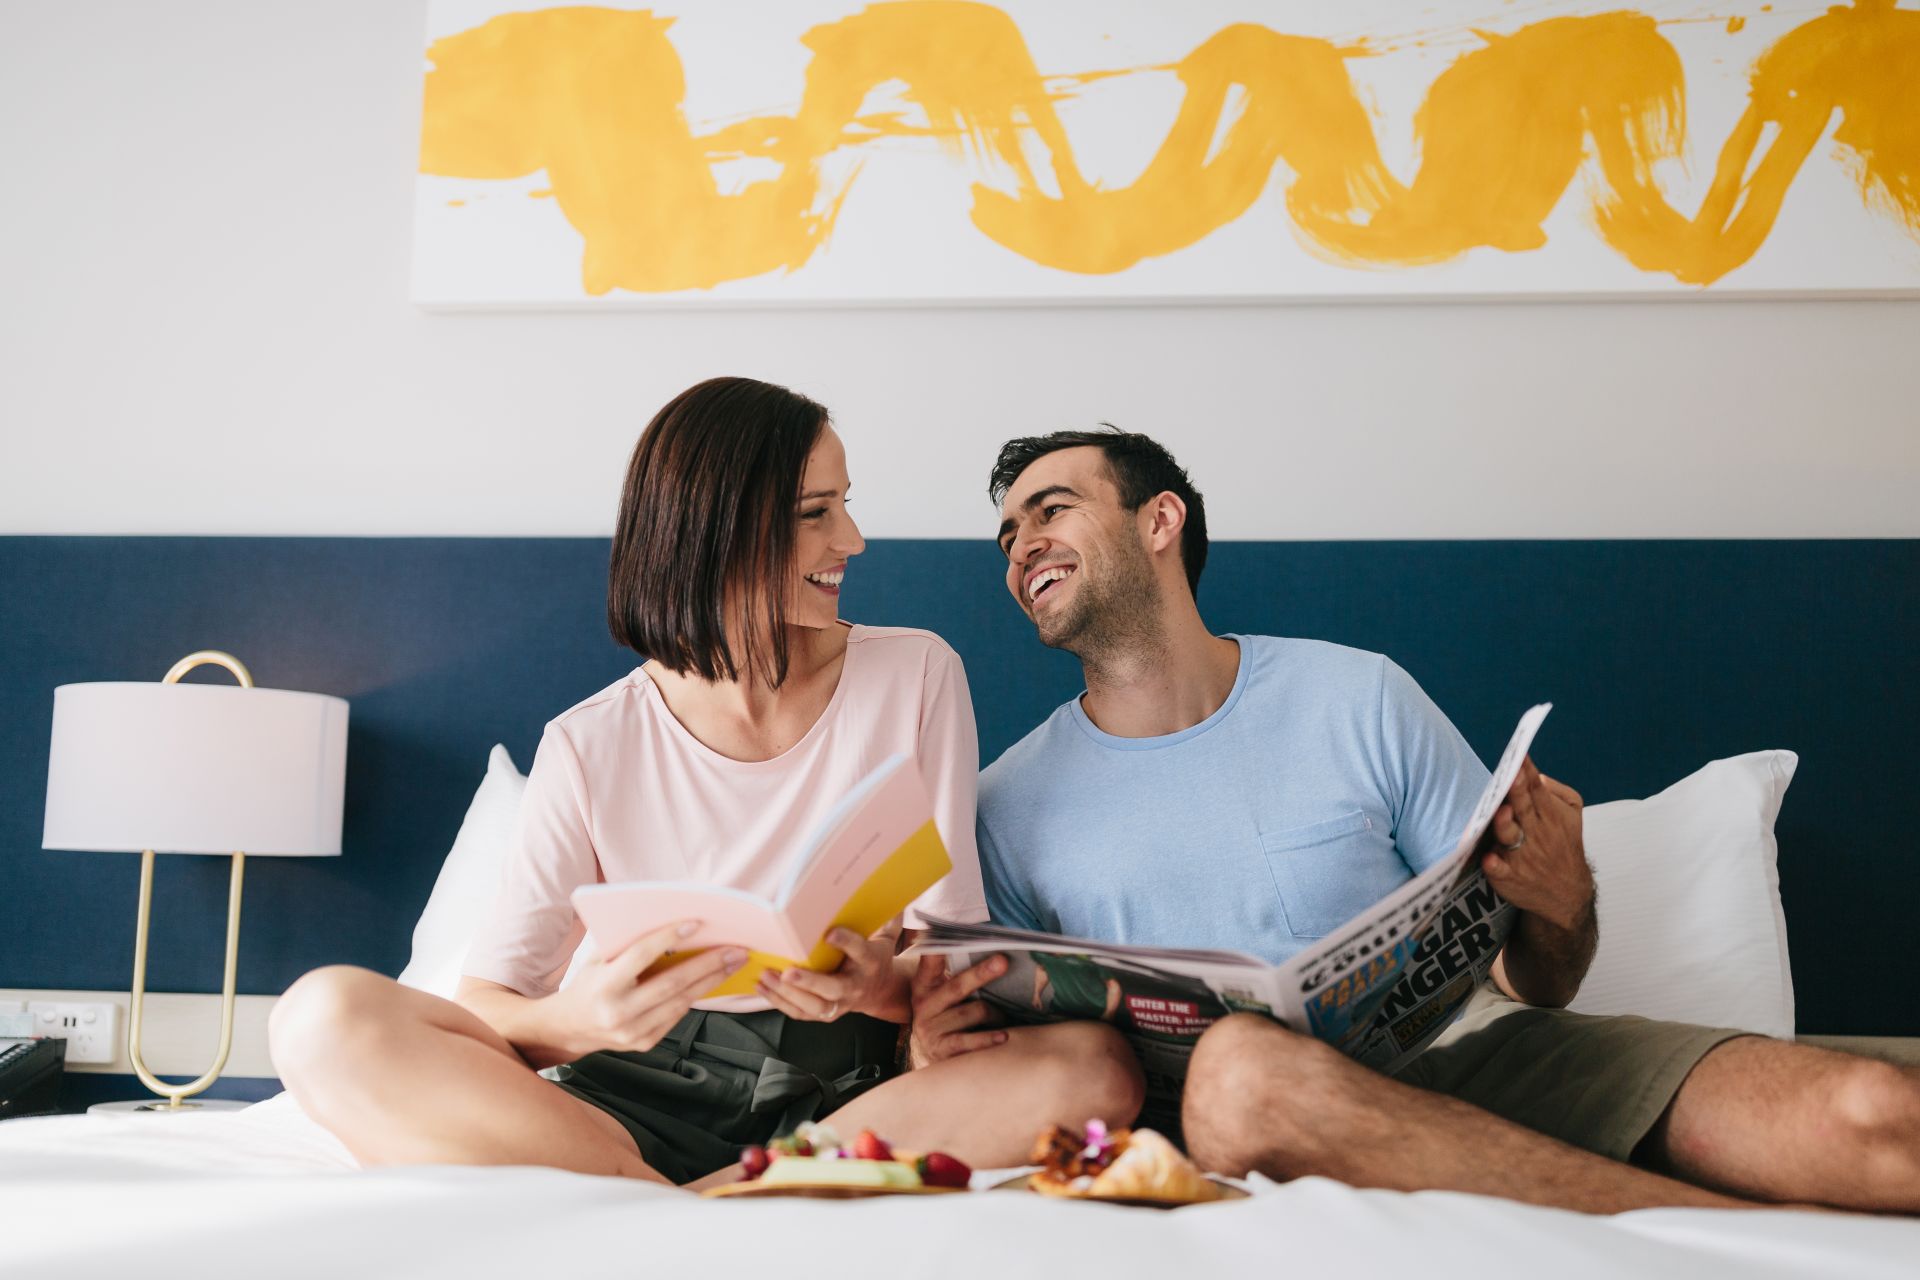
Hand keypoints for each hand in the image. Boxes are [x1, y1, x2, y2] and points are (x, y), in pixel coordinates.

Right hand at [547, 921, 745, 1056]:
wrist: (569, 1028)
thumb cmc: (588, 983)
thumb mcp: (598, 959)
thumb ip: (627, 946)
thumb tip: (672, 926)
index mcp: (603, 985)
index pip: (641, 956)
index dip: (669, 938)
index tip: (696, 923)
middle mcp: (618, 1012)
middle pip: (672, 984)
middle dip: (708, 964)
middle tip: (735, 948)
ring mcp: (633, 1032)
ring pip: (681, 1002)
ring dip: (712, 981)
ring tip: (733, 962)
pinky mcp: (644, 1043)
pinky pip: (677, 1015)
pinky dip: (696, 995)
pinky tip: (713, 980)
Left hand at [757, 918, 907, 1022]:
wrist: (879, 992)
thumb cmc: (874, 958)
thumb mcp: (885, 938)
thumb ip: (886, 919)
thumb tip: (891, 892)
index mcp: (869, 962)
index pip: (859, 951)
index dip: (846, 942)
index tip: (829, 933)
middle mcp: (855, 986)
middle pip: (833, 989)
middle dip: (810, 982)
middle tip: (789, 971)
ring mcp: (840, 1003)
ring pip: (814, 1006)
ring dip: (788, 993)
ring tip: (767, 976)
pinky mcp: (825, 1014)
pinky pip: (801, 1013)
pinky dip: (779, 1002)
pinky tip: (762, 987)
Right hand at [907, 954, 1008, 1068]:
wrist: (931, 1059)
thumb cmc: (947, 1018)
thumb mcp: (944, 995)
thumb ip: (956, 975)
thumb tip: (993, 954)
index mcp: (924, 985)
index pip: (930, 960)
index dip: (937, 947)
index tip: (942, 928)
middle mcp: (924, 1005)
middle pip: (957, 985)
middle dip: (981, 973)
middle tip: (1003, 961)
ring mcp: (931, 1029)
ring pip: (972, 1012)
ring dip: (994, 1012)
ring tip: (1006, 1014)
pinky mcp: (941, 1050)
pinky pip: (969, 1041)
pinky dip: (988, 1038)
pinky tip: (1004, 1036)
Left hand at [1481, 757, 1593, 931]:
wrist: (1568, 893)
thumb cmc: (1563, 843)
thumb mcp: (1573, 814)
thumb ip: (1558, 791)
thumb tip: (1536, 774)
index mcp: (1550, 815)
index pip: (1537, 788)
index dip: (1528, 772)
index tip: (1519, 756)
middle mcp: (1535, 833)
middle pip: (1523, 807)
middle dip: (1518, 790)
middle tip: (1512, 774)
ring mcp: (1522, 855)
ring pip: (1510, 836)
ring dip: (1505, 824)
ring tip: (1500, 812)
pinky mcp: (1509, 876)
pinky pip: (1500, 870)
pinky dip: (1495, 865)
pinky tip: (1489, 859)